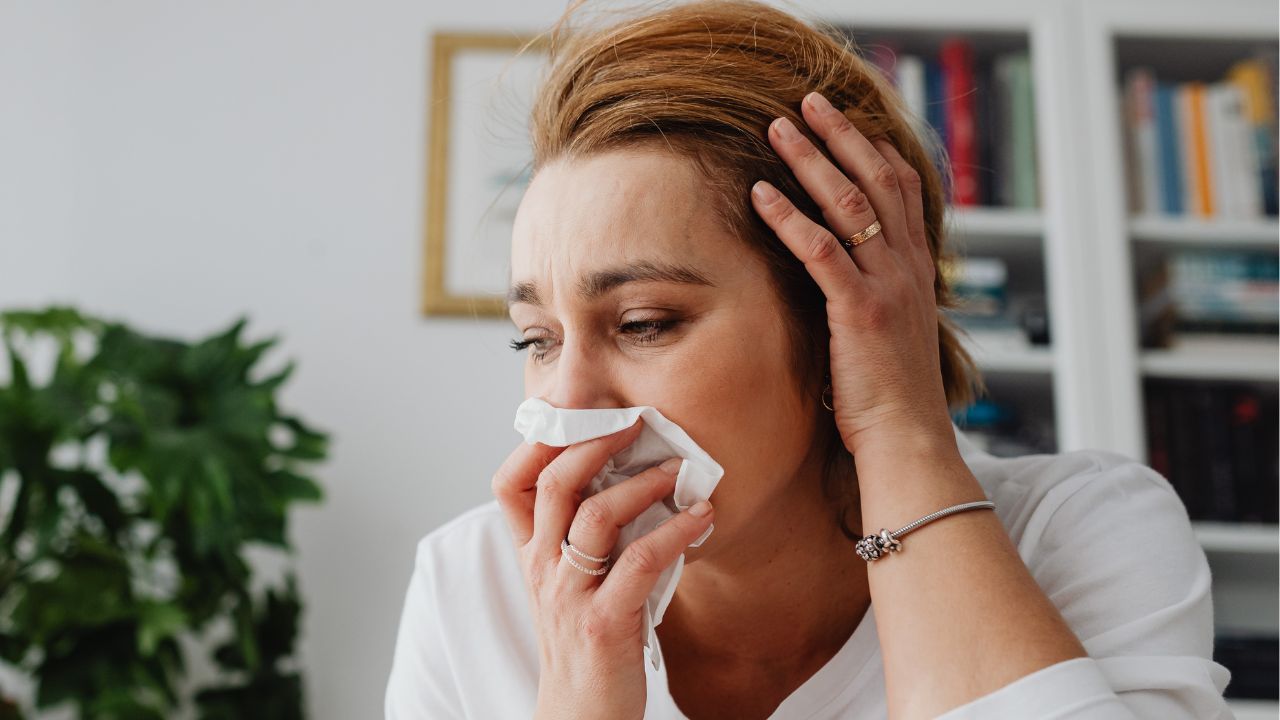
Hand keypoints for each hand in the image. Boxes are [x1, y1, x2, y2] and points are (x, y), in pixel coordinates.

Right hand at [491, 417, 714, 719]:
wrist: (581, 717)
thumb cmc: (587, 643)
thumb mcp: (572, 583)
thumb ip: (588, 537)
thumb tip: (634, 479)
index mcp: (533, 555)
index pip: (510, 484)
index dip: (537, 442)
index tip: (579, 413)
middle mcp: (543, 569)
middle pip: (553, 484)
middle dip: (594, 442)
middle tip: (635, 422)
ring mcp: (570, 595)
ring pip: (595, 516)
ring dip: (643, 484)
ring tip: (679, 470)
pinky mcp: (604, 621)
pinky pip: (639, 562)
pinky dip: (676, 531)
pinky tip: (701, 518)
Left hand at [749, 90, 956, 456]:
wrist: (908, 441)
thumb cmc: (890, 399)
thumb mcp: (890, 335)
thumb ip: (872, 299)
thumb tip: (843, 284)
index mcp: (917, 272)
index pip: (903, 191)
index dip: (875, 150)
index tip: (846, 123)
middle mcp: (908, 269)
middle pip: (878, 180)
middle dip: (841, 136)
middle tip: (809, 102)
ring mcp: (887, 287)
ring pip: (850, 204)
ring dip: (811, 160)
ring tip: (777, 128)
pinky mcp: (859, 311)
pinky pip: (821, 251)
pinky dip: (788, 217)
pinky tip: (760, 194)